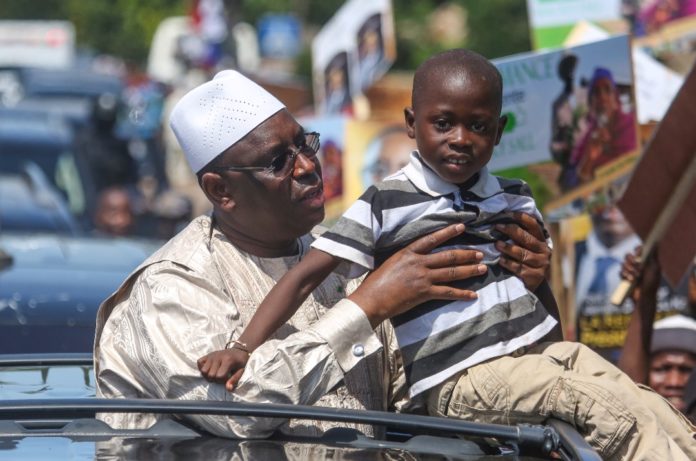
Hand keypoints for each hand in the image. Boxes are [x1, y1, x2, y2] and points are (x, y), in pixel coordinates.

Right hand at [197, 349, 247, 391]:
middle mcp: (218, 357)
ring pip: (203, 371)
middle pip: (210, 375)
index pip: (219, 376)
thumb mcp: (241, 371)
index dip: (223, 380)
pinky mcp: (207, 355)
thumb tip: (228, 389)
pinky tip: (210, 369)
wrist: (238, 350)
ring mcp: (211, 355)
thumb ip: (234, 380)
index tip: (227, 378)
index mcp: (228, 360)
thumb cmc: (240, 362)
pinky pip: (199, 363)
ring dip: (208, 375)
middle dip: (215, 379)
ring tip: (215, 374)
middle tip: (222, 376)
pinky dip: (202, 367)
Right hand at [349, 224, 486, 327]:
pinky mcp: (424, 293)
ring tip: (482, 268)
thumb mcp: (389, 262)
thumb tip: (412, 256)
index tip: (462, 227)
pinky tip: (473, 295)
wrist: (371, 299)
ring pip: (451, 272)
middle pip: (448, 256)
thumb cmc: (375, 282)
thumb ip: (403, 259)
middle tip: (480, 253)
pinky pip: (447, 292)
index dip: (448, 232)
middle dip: (466, 254)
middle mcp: (418, 262)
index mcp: (408, 252)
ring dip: (469, 270)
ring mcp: (422, 278)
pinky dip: (462, 294)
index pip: (432, 239)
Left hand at [494, 212, 550, 290]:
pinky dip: (509, 264)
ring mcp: (541, 265)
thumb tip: (500, 220)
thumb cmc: (524, 262)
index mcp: (542, 241)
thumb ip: (519, 237)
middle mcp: (544, 251)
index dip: (521, 218)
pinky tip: (500, 260)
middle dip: (511, 231)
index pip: (533, 225)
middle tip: (497, 227)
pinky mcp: (535, 277)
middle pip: (527, 238)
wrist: (531, 285)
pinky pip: (520, 268)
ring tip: (497, 244)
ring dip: (508, 248)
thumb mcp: (525, 249)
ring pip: (523, 254)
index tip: (507, 213)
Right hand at [620, 245, 659, 302]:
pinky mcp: (624, 277)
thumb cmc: (652, 283)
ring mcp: (630, 271)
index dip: (637, 250)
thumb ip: (653, 256)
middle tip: (637, 267)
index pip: (638, 250)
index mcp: (645, 261)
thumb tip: (656, 243)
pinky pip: (620, 272)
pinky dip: (625, 275)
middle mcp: (637, 264)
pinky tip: (630, 280)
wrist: (644, 297)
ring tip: (635, 277)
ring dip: (629, 270)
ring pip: (623, 263)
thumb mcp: (655, 268)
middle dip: (631, 261)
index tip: (638, 254)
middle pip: (628, 255)